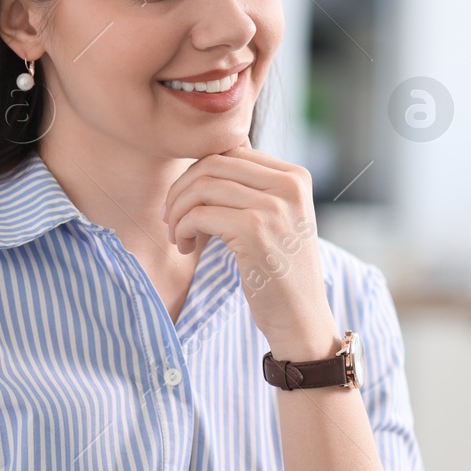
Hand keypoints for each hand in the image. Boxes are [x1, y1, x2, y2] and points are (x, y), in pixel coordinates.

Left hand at [163, 145, 336, 358]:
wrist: (301, 317)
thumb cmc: (281, 272)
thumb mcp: (277, 219)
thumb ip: (253, 187)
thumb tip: (209, 160)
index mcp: (296, 176)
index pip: (231, 152)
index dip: (198, 173)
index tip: (183, 201)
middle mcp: (289, 185)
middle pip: (213, 164)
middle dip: (181, 189)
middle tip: (169, 218)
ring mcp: (274, 207)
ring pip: (202, 187)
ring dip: (178, 211)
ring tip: (177, 236)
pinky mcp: (255, 230)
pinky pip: (200, 214)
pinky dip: (182, 228)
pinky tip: (185, 247)